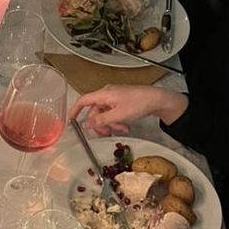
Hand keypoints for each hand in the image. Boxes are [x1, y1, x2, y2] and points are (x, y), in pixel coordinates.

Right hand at [68, 85, 187, 135]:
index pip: (83, 101)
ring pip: (104, 114)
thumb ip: (100, 121)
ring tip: (120, 129)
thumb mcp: (118, 115)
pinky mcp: (121, 102)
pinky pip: (113, 113)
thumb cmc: (139, 104)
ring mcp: (114, 98)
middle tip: (105, 134)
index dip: (75, 111)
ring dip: (110, 124)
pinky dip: (116, 121)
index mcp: (104, 94)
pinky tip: (125, 126)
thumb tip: (86, 125)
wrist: (157, 100)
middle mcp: (107, 94)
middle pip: (94, 111)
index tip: (71, 122)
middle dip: (99, 124)